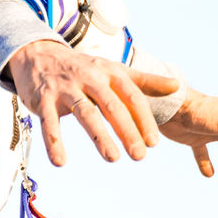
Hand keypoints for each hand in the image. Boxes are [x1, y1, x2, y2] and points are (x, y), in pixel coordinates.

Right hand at [7, 40, 180, 165]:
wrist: (40, 55)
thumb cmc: (84, 68)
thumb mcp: (114, 70)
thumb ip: (146, 81)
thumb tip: (177, 86)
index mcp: (109, 72)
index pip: (131, 96)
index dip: (144, 119)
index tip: (154, 143)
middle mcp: (89, 78)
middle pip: (111, 105)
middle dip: (127, 130)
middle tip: (140, 156)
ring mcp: (66, 88)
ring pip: (85, 113)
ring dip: (99, 136)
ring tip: (113, 158)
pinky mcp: (43, 99)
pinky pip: (49, 122)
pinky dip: (54, 142)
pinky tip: (60, 162)